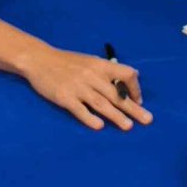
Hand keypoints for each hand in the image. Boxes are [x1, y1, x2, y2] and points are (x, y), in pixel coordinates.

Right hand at [21, 46, 152, 130]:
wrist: (39, 59)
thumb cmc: (67, 62)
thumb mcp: (91, 60)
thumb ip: (109, 69)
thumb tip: (133, 74)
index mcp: (100, 65)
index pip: (125, 74)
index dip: (134, 88)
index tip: (138, 100)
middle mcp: (92, 75)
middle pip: (116, 94)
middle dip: (133, 108)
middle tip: (147, 120)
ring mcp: (78, 87)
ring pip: (101, 103)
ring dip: (116, 116)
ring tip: (128, 126)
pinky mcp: (64, 97)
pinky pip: (80, 109)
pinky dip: (89, 118)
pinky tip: (99, 126)